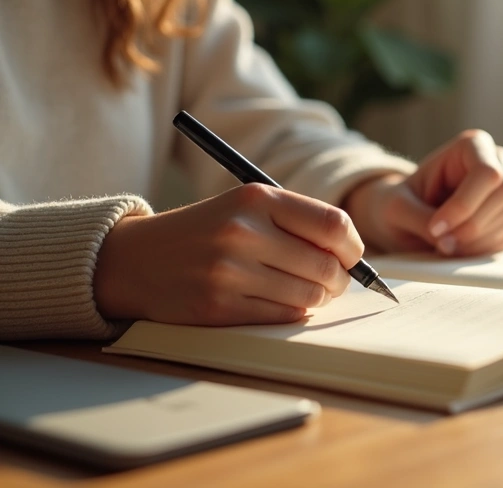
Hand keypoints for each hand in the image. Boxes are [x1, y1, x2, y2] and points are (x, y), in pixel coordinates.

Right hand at [94, 184, 362, 324]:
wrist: (134, 259)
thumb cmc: (206, 232)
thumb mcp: (246, 207)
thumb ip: (298, 222)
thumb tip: (355, 259)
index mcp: (256, 198)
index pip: (334, 225)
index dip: (353, 247)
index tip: (352, 257)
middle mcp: (243, 231)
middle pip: (326, 266)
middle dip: (339, 280)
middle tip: (332, 282)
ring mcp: (229, 270)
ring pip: (308, 296)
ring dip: (316, 299)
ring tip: (303, 291)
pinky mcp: (218, 306)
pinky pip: (282, 316)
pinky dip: (290, 313)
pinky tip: (277, 302)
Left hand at [344, 130, 502, 256]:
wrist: (407, 216)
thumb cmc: (402, 202)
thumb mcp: (398, 207)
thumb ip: (420, 219)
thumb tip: (448, 240)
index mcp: (473, 145)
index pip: (488, 173)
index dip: (465, 205)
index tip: (436, 228)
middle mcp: (498, 162)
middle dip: (472, 226)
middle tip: (442, 244)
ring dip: (478, 241)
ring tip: (447, 246)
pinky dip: (485, 248)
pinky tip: (461, 247)